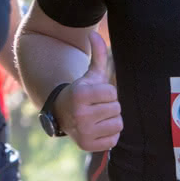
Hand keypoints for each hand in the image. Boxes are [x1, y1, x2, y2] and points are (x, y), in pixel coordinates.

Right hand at [59, 32, 121, 151]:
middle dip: (109, 106)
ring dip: (111, 120)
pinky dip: (109, 134)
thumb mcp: (89, 74)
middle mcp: (80, 115)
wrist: (62, 114)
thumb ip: (98, 54)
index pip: (113, 93)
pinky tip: (98, 128)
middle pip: (116, 109)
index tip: (96, 94)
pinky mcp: (87, 146)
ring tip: (98, 117)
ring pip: (117, 124)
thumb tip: (94, 34)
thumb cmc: (82, 93)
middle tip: (96, 106)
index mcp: (80, 95)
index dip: (108, 93)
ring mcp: (83, 132)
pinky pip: (114, 139)